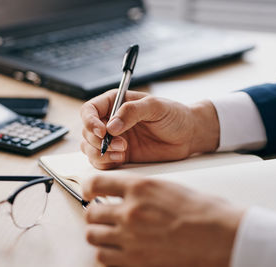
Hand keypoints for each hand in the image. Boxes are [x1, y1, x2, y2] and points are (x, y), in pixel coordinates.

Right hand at [80, 90, 219, 169]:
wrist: (188, 135)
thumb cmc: (174, 115)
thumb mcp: (155, 107)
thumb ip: (132, 112)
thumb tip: (111, 126)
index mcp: (115, 103)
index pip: (89, 111)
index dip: (89, 121)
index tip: (101, 131)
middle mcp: (110, 121)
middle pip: (86, 132)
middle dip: (97, 141)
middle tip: (119, 144)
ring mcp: (114, 140)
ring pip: (90, 149)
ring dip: (100, 154)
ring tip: (121, 153)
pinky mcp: (119, 155)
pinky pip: (101, 162)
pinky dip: (105, 163)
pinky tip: (121, 159)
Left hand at [83, 175, 244, 266]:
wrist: (222, 237)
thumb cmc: (204, 212)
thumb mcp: (169, 188)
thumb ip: (142, 191)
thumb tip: (125, 195)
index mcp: (140, 188)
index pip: (97, 182)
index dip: (88, 187)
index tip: (89, 191)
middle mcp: (130, 211)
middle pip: (91, 212)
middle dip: (95, 213)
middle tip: (104, 215)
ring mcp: (130, 238)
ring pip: (93, 235)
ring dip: (98, 233)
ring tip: (109, 233)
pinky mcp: (134, 261)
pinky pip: (103, 257)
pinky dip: (106, 253)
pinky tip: (117, 249)